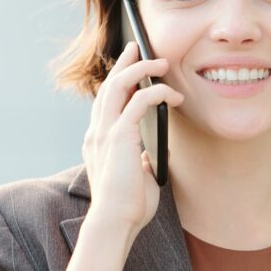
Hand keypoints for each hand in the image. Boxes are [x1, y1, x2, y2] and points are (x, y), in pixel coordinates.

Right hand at [81, 42, 184, 254]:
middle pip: (108, 86)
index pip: (106, 103)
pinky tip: (173, 95)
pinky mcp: (118, 137)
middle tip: (137, 47)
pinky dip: (156, 92)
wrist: (115, 223)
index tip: (130, 68)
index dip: (117, 82)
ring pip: (118, 86)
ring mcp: (104, 133)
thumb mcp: (134, 178)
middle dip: (123, 64)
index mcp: (99, 142)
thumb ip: (138, 162)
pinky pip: (138, 102)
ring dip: (140, 69)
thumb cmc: (127, 207)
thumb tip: (148, 155)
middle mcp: (97, 133)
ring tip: (160, 61)